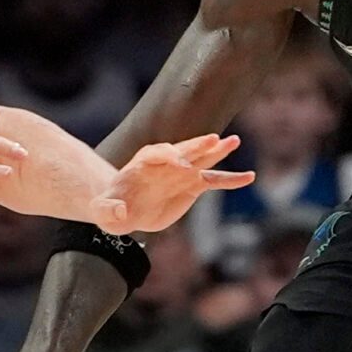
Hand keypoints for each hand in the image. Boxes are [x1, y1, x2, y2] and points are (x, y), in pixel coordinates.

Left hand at [94, 133, 252, 232]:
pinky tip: (248, 177)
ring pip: (201, 159)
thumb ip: (108, 210)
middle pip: (182, 150)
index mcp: (142, 163)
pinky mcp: (192, 185)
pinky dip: (230, 179)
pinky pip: (214, 180)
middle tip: (213, 139)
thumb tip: (122, 212)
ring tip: (234, 141)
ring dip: (217, 151)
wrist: (123, 209)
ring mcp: (181, 172)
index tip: (182, 164)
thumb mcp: (103, 211)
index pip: (156, 153)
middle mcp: (165, 163)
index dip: (169, 157)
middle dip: (196, 145)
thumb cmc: (111, 208)